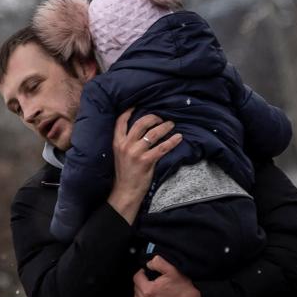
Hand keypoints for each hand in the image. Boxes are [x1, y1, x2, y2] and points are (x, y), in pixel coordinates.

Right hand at [107, 109, 181, 223]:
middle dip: (153, 117)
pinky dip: (172, 141)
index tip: (137, 105)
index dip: (129, 111)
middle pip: (140, 123)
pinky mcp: (146, 161)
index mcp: (117, 142)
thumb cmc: (124, 173)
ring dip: (165, 127)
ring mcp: (136, 153)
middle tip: (161, 117)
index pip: (121, 121)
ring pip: (153, 134)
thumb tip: (141, 130)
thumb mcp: (120, 154)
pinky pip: (162, 148)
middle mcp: (125, 145)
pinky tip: (178, 138)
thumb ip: (127, 142)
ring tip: (171, 124)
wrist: (125, 191)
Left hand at [132, 256, 202, 296]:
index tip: (147, 273)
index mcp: (149, 290)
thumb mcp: (172, 270)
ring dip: (139, 294)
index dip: (142, 273)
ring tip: (148, 290)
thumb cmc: (184, 287)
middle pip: (136, 289)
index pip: (136, 278)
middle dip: (141, 283)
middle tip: (149, 281)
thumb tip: (148, 264)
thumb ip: (157, 262)